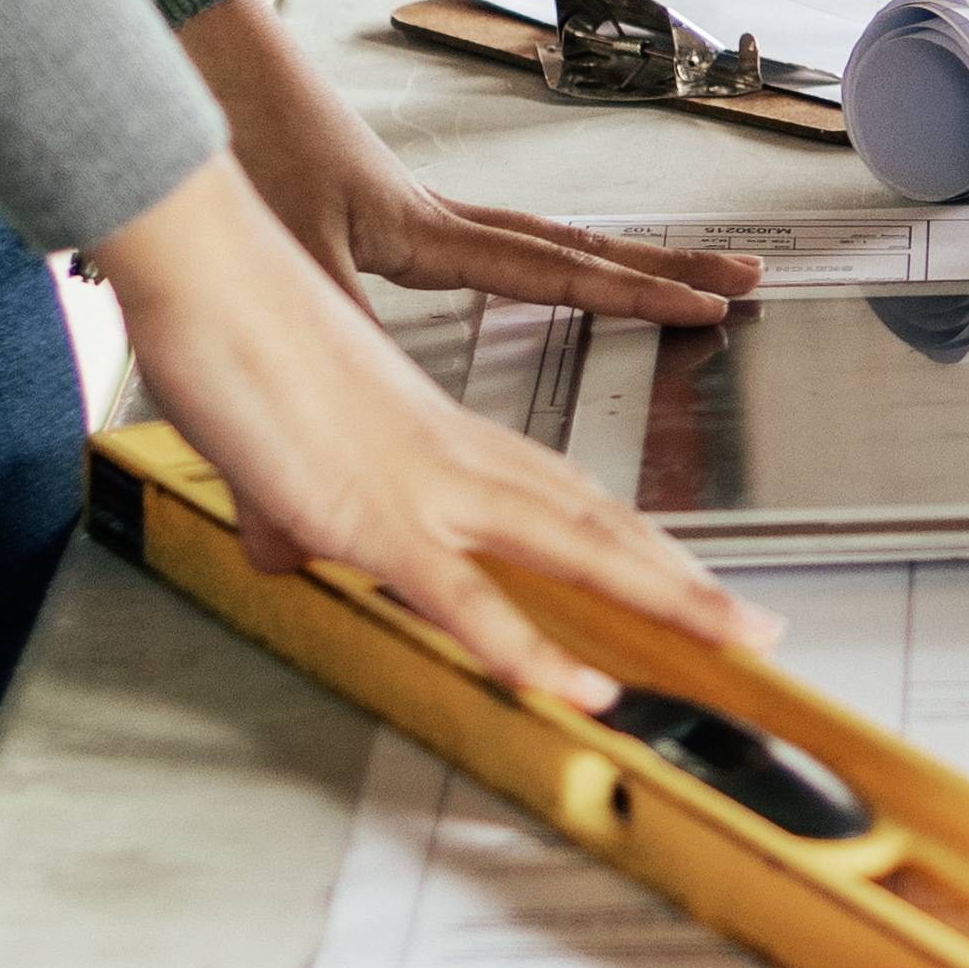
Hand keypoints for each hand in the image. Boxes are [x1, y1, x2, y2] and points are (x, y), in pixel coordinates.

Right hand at [86, 145, 774, 712]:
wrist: (213, 279)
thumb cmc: (237, 341)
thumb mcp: (276, 450)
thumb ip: (293, 508)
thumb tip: (284, 548)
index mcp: (444, 439)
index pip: (565, 500)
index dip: (631, 544)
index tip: (685, 580)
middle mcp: (457, 460)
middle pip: (598, 525)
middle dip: (684, 581)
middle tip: (755, 625)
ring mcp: (427, 490)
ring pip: (573, 553)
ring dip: (662, 602)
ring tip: (733, 641)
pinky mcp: (380, 521)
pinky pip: (471, 603)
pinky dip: (534, 651)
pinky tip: (588, 688)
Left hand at [182, 0, 761, 324]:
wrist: (207, 70)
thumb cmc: (243, 146)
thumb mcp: (285, 252)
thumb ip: (316, 337)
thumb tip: (338, 430)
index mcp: (427, 231)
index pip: (557, 269)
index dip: (636, 295)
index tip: (710, 307)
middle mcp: (438, 216)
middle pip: (576, 244)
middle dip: (661, 267)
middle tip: (742, 277)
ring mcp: (415, 210)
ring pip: (540, 237)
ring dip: (611, 257)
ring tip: (674, 272)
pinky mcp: (381, 212)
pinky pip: (490, 241)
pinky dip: (540, 257)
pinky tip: (534, 272)